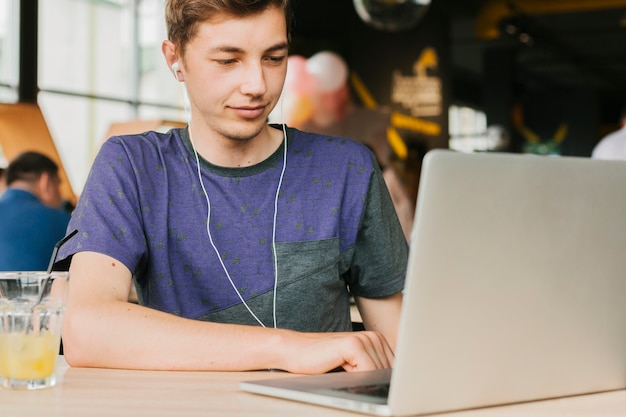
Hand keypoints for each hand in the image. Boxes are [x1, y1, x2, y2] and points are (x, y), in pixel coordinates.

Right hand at [279, 330, 394, 373]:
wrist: (296, 351)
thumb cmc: (321, 361)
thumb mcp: (354, 366)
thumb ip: (374, 369)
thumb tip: (394, 385)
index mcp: (377, 340)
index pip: (395, 369)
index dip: (383, 380)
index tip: (371, 383)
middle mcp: (374, 337)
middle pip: (387, 373)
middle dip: (372, 380)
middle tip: (349, 374)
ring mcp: (365, 339)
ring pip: (378, 373)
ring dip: (361, 379)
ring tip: (343, 368)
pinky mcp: (354, 345)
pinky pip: (368, 372)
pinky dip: (357, 378)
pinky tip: (341, 367)